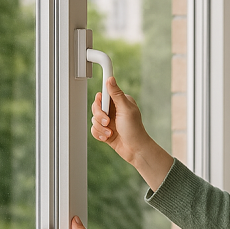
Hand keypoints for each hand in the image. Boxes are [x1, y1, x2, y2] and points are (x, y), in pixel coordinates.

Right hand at [91, 76, 173, 191]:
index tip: (101, 101)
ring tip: (110, 132)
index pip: (104, 94)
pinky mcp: (105, 130)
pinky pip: (94, 129)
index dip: (101, 99)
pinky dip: (99, 134)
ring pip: (93, 119)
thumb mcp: (126, 109)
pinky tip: (108, 137)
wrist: (135, 149)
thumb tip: (111, 79)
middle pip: (96, 107)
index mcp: (120, 102)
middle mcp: (114, 110)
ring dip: (101, 127)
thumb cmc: (134, 129)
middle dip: (99, 116)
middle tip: (108, 121)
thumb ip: (116, 94)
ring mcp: (109, 121)